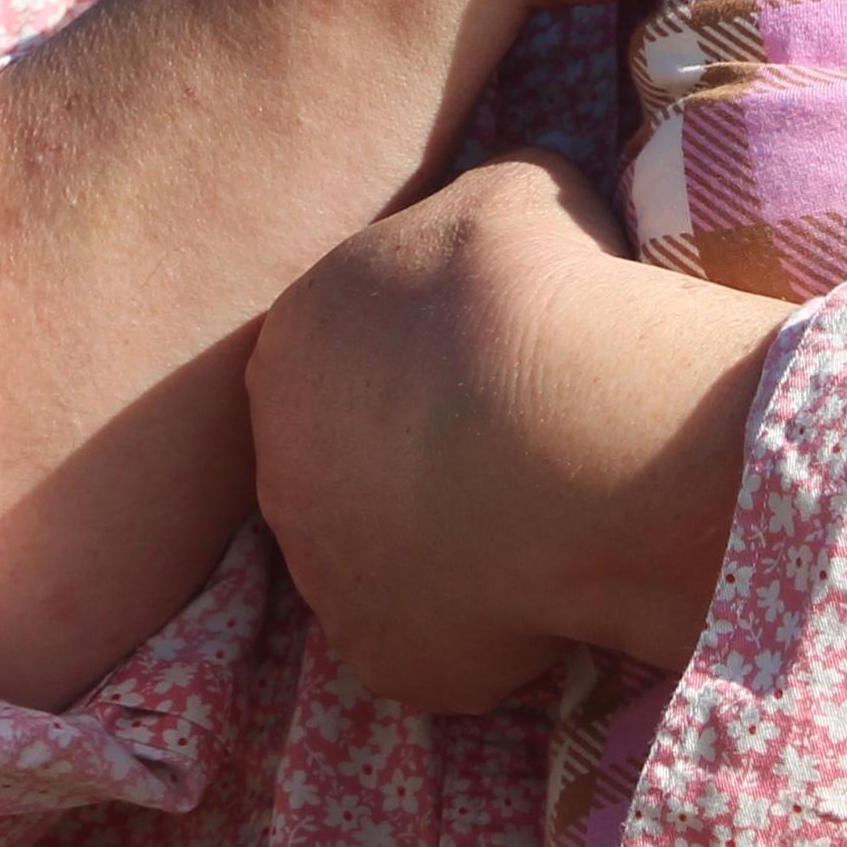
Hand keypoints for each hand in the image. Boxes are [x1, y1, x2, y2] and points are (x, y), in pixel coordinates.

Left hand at [243, 156, 793, 716]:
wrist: (567, 430)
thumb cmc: (537, 292)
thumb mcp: (517, 194)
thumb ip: (485, 220)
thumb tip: (506, 235)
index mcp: (296, 338)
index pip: (343, 351)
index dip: (423, 360)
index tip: (493, 366)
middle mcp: (279, 460)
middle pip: (346, 463)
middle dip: (417, 460)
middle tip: (516, 449)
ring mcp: (319, 568)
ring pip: (383, 558)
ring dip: (446, 546)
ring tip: (545, 521)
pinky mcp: (373, 651)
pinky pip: (432, 637)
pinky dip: (485, 622)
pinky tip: (551, 587)